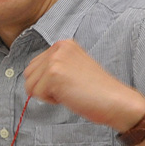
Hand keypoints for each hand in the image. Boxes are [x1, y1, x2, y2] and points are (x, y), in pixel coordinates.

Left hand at [23, 39, 144, 132]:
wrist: (116, 101)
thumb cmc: (96, 91)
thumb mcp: (72, 69)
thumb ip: (54, 67)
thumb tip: (30, 78)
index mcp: (63, 44)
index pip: (35, 66)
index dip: (47, 82)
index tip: (70, 83)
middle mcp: (58, 47)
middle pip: (28, 74)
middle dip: (44, 87)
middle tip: (69, 89)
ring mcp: (55, 59)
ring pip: (30, 84)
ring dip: (46, 94)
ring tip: (70, 91)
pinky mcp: (54, 73)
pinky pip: (36, 93)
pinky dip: (50, 100)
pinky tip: (70, 95)